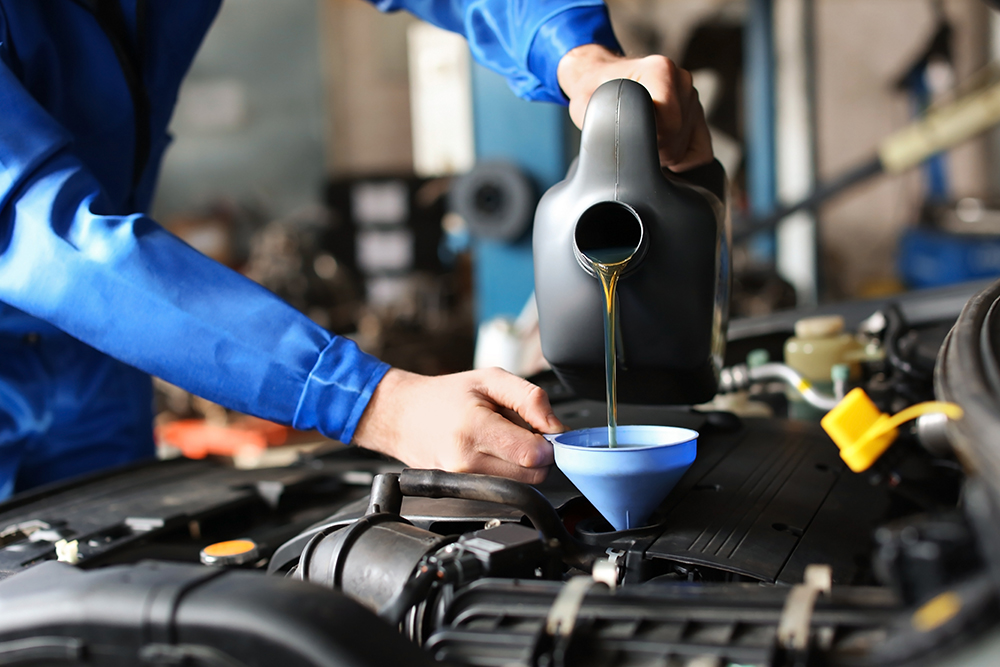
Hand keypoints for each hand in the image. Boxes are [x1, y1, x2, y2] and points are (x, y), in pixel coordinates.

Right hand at [352, 368, 564, 483]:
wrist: (403, 416)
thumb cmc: (446, 396)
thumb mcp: (491, 379)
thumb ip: (530, 398)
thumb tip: (556, 427)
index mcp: (474, 428)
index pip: (533, 454)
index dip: (548, 442)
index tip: (542, 430)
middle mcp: (466, 461)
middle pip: (532, 475)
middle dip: (537, 454)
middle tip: (522, 431)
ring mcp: (461, 480)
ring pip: (520, 484)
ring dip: (522, 464)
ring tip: (503, 440)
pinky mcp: (460, 491)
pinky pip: (501, 487)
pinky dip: (506, 472)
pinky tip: (491, 453)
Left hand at [557, 44, 712, 171]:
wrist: (601, 79)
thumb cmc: (593, 93)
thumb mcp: (590, 105)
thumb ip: (609, 123)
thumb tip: (628, 149)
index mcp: (661, 70)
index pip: (670, 125)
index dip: (647, 142)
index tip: (626, 135)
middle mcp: (682, 81)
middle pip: (677, 141)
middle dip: (652, 150)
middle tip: (629, 138)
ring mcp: (692, 98)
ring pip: (687, 149)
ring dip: (662, 153)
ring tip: (640, 138)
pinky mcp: (697, 115)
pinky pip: (700, 152)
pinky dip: (681, 159)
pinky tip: (659, 150)